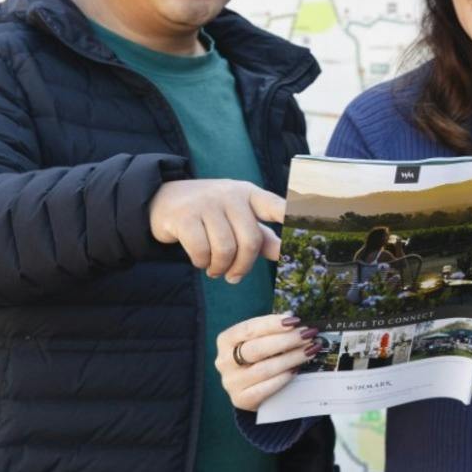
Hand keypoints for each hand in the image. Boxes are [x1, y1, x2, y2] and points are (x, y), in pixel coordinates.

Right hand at [148, 178, 284, 282]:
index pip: (277, 207)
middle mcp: (232, 195)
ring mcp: (207, 203)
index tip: (307, 236)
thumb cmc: (212, 212)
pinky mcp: (184, 216)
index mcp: (251, 195)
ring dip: (221, 268)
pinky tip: (200, 262)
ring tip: (215, 270)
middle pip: (251, 240)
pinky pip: (201, 250)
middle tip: (234, 277)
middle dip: (244, 266)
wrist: (164, 199)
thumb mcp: (238, 218)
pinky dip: (201, 263)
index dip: (293, 220)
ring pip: (225, 248)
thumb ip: (261, 236)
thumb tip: (285, 253)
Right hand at [217, 313, 321, 411]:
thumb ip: (273, 329)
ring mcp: (231, 382)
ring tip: (309, 350)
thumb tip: (293, 320)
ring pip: (264, 369)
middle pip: (256, 349)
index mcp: (226, 340)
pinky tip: (296, 369)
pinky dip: (283, 378)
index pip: (248, 329)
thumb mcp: (260, 338)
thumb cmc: (258, 355)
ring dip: (291, 358)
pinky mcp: (241, 399)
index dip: (272, 324)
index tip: (294, 321)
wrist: (250, 386)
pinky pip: (265, 388)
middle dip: (286, 340)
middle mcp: (224, 361)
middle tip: (307, 335)